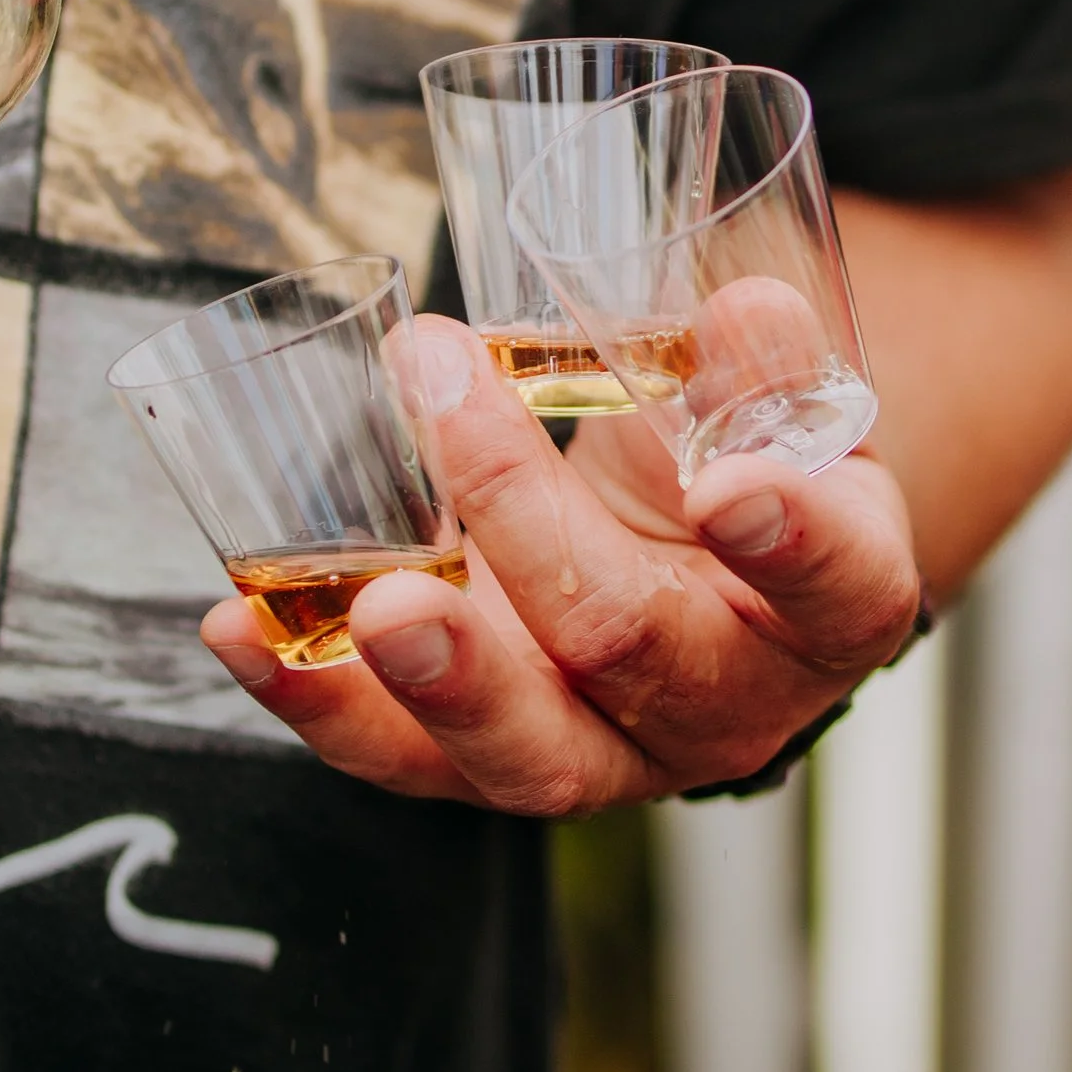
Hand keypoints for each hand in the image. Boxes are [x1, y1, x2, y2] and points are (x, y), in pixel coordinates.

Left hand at [198, 313, 920, 809]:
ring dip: (434, 677)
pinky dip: (314, 695)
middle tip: (453, 402)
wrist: (697, 575)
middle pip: (637, 650)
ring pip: (526, 750)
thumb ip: (763, 359)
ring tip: (370, 605)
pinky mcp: (491, 760)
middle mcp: (727, 702)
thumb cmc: (745, 465)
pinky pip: (402, 756)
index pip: (835, 584)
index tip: (726, 484)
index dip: (787, 542)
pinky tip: (236, 626)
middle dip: (534, 531)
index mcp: (832, 603)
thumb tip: (741, 311)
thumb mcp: (780, 403)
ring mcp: (606, 751)